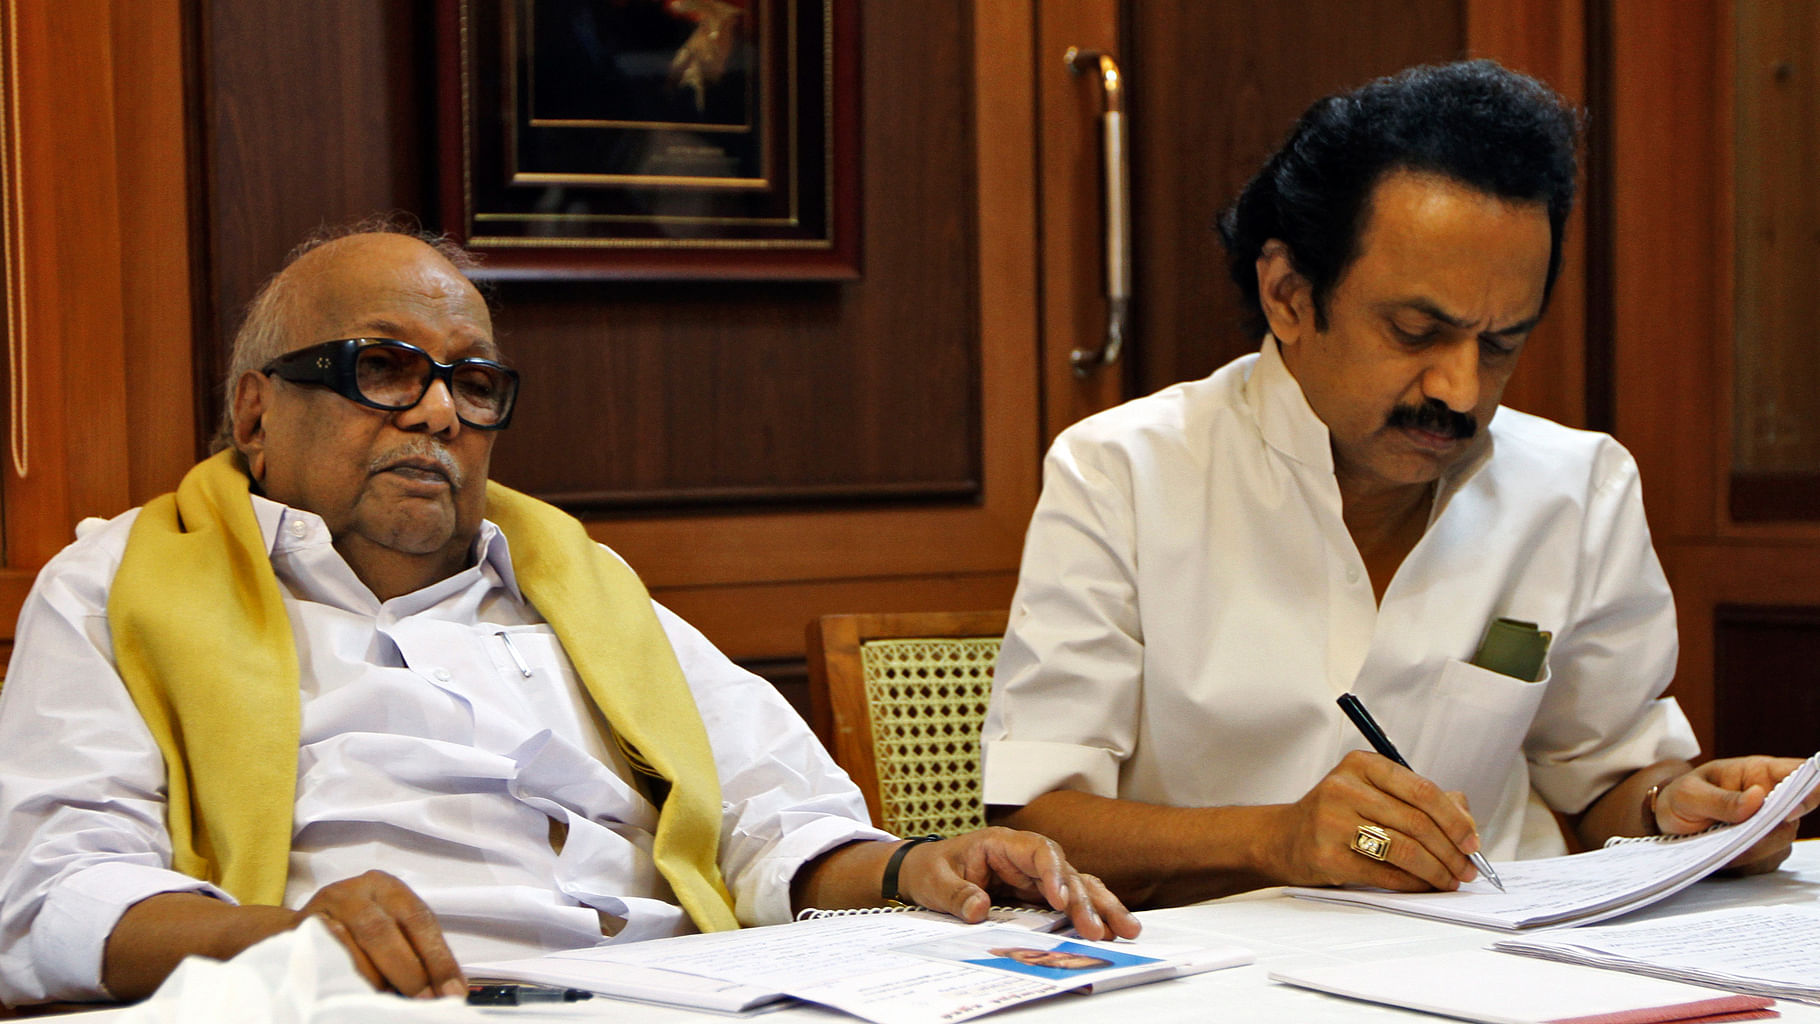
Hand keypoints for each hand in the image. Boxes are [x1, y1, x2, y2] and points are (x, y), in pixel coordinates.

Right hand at [295, 870, 465, 997]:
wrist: (295, 932)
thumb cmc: (356, 935)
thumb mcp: (390, 930)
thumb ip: (416, 953)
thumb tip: (447, 990)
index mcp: (388, 888)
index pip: (420, 920)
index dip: (438, 958)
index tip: (454, 992)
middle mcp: (356, 892)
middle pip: (385, 932)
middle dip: (410, 972)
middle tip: (425, 1002)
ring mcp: (324, 909)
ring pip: (353, 946)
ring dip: (376, 980)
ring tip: (393, 1003)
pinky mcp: (299, 931)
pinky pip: (326, 957)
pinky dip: (346, 979)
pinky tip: (359, 995)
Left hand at [894, 827, 1140, 940]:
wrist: (925, 872)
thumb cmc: (931, 869)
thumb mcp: (934, 882)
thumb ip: (956, 895)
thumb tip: (979, 909)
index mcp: (1001, 844)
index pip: (1038, 851)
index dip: (1054, 873)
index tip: (1061, 900)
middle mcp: (1025, 857)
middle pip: (1066, 871)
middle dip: (1087, 900)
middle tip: (1103, 929)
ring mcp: (1034, 876)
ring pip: (1076, 886)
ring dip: (1100, 907)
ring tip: (1126, 930)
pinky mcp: (1037, 895)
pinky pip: (1068, 902)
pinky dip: (1089, 914)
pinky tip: (1110, 929)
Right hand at [1271, 750, 1482, 890]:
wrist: (1285, 838)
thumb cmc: (1338, 815)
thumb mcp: (1374, 793)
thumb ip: (1421, 799)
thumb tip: (1467, 821)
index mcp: (1362, 765)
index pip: (1423, 790)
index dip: (1455, 819)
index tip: (1472, 841)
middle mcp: (1344, 788)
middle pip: (1417, 822)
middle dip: (1451, 851)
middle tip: (1467, 868)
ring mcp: (1332, 821)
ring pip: (1405, 849)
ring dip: (1436, 870)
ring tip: (1449, 880)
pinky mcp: (1328, 855)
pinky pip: (1384, 873)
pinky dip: (1412, 883)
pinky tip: (1422, 885)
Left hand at [1653, 756, 1817, 874]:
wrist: (1669, 821)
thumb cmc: (1682, 797)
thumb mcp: (1688, 794)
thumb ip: (1720, 799)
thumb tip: (1757, 798)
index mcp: (1758, 772)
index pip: (1799, 772)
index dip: (1807, 790)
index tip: (1788, 810)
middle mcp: (1773, 798)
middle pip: (1794, 816)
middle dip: (1768, 830)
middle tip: (1737, 835)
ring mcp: (1772, 824)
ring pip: (1780, 842)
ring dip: (1751, 848)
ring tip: (1717, 841)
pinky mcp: (1765, 848)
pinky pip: (1765, 860)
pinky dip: (1743, 860)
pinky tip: (1720, 852)